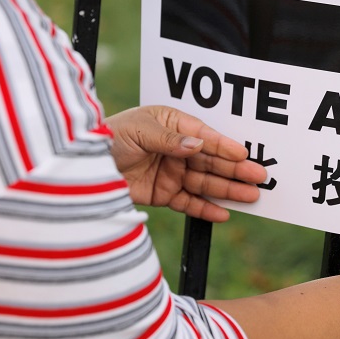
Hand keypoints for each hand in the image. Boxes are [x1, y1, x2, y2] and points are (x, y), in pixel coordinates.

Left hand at [106, 106, 266, 221]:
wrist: (81, 167)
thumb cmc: (108, 137)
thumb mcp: (139, 131)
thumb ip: (169, 139)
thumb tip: (197, 144)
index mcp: (171, 124)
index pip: (203, 136)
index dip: (224, 146)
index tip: (243, 154)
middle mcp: (175, 148)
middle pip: (210, 160)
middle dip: (234, 169)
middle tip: (259, 176)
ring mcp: (171, 172)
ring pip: (204, 182)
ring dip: (227, 189)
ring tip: (250, 196)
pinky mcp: (163, 194)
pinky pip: (189, 202)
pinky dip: (205, 209)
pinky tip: (223, 213)